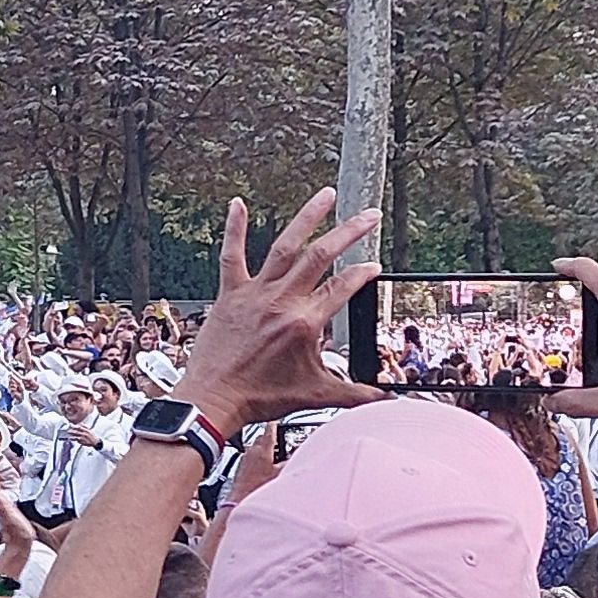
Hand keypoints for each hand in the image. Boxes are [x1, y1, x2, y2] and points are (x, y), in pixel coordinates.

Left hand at [177, 194, 378, 439]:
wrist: (213, 399)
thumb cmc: (259, 398)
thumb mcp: (314, 395)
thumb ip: (354, 394)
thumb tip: (384, 401)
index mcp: (304, 323)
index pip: (343, 288)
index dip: (362, 274)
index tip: (374, 266)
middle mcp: (281, 302)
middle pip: (321, 257)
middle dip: (349, 233)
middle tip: (369, 215)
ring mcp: (254, 294)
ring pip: (285, 248)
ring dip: (306, 219)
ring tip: (324, 196)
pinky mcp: (229, 294)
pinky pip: (232, 256)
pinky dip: (235, 229)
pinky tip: (237, 204)